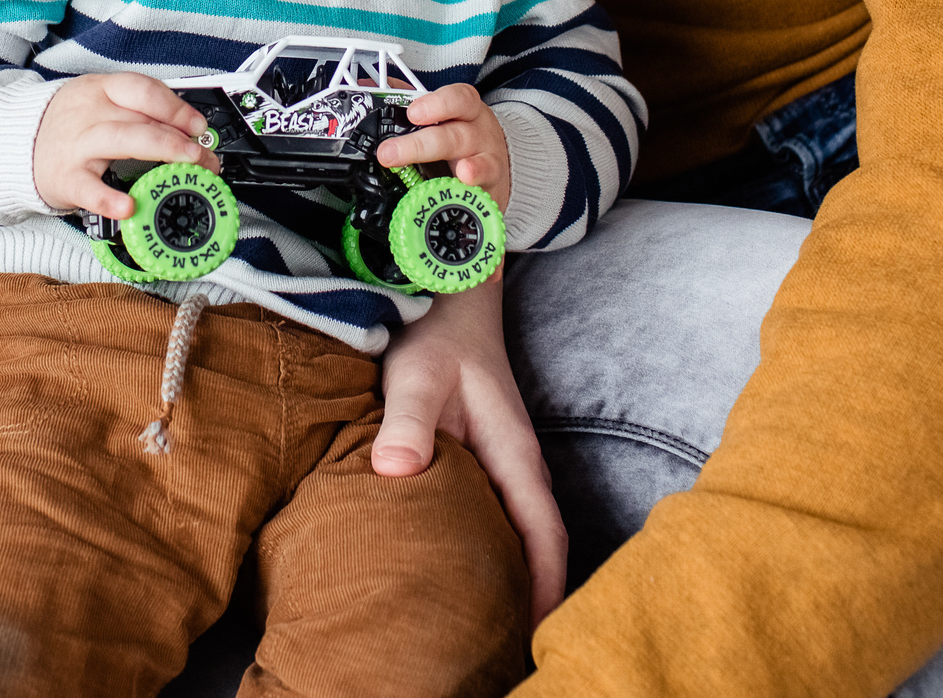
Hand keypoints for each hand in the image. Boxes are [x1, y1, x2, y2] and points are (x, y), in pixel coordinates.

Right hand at [32, 72, 218, 217]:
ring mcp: (77, 144)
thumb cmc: (69, 126)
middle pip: (141, 117)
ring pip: (122, 140)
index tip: (199, 127)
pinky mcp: (65, 178)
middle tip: (203, 156)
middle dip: (180, 137)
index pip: (144, 89)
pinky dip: (109, 199)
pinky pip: (88, 188)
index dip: (176, 107)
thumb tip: (189, 131)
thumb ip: (139, 113)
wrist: (16, 144)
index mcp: (102, 90)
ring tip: (185, 167)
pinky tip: (128, 207)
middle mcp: (90, 112)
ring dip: (161, 151)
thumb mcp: (100, 104)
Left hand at [375, 281, 567, 625]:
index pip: (544, 534)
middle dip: (532, 595)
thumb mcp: (417, 375)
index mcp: (514, 455)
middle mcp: (518, 466)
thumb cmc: (434, 335)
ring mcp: (502, 463)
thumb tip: (396, 470)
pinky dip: (491, 549)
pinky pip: (497, 515)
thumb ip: (408, 422)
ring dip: (512, 574)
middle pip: (537, 544)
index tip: (539, 633)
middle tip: (507, 647)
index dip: (546, 586)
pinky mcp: (482, 459)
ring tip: (487, 623)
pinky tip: (463, 571)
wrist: (446, 296)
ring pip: (518, 531)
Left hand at [377, 84, 510, 207]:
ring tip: (442, 169)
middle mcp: (477, 131)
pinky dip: (474, 180)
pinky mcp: (491, 183)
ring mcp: (486, 157)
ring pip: (469, 158)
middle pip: (452, 133)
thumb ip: (405, 100)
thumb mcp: (440, 117)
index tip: (412, 112)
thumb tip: (366, 86)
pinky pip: (483, 181)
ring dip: (450, 165)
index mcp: (463, 110)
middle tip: (388, 153)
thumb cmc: (462, 138)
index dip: (436, 104)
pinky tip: (465, 179)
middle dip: (418, 144)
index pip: (456, 98)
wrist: (496, 166)